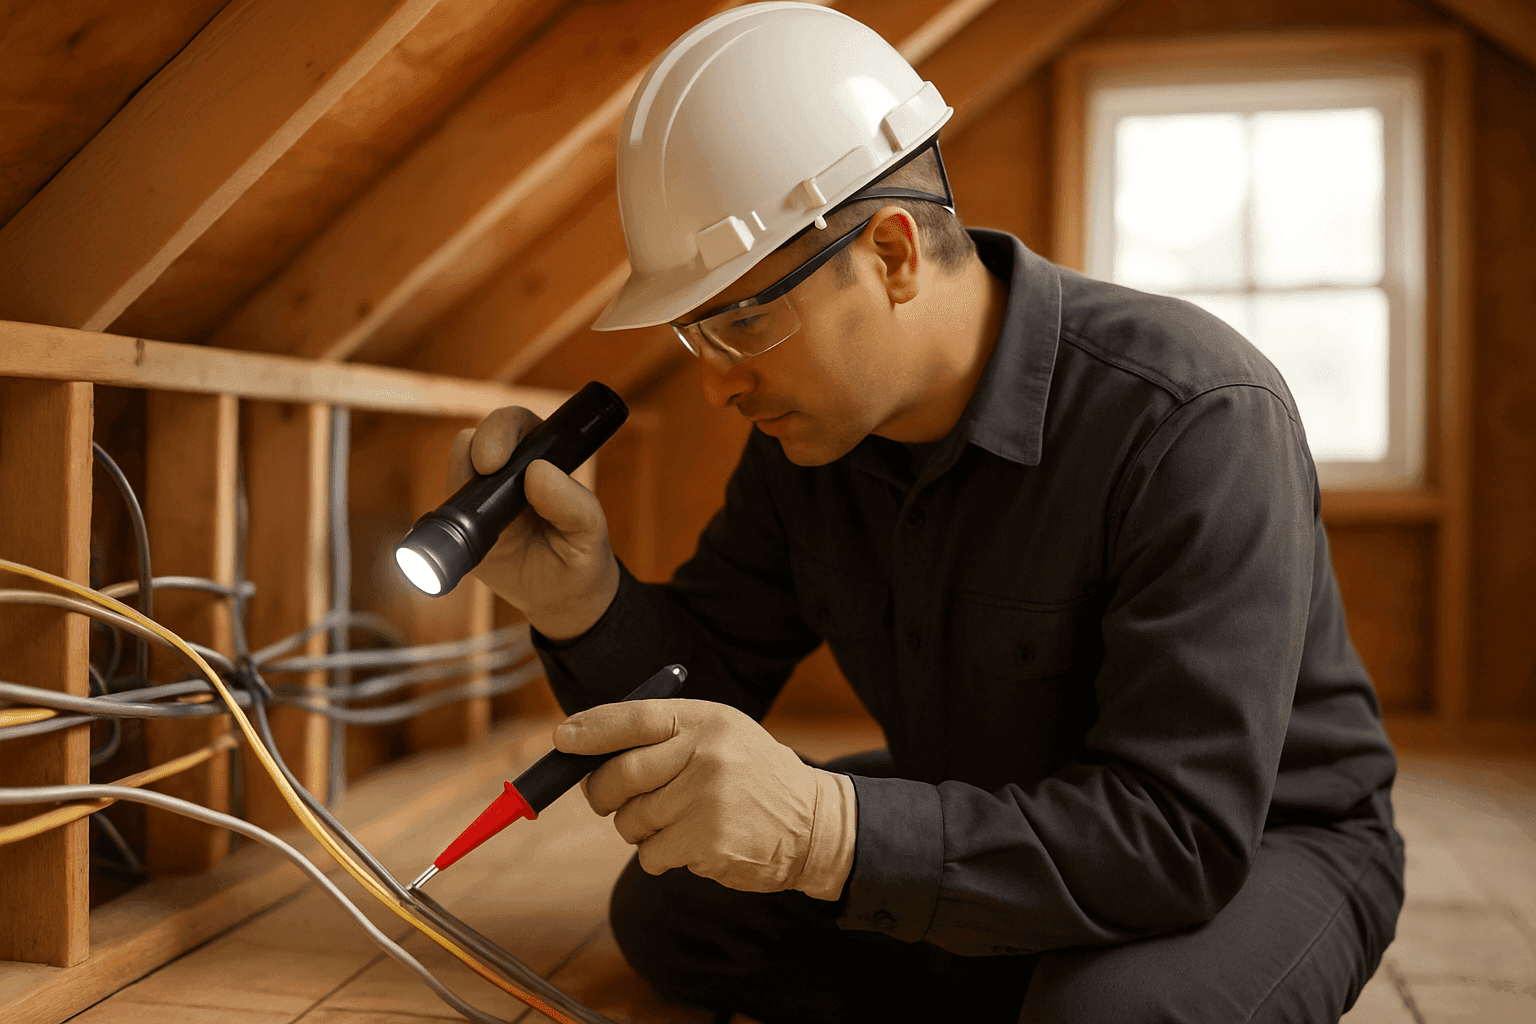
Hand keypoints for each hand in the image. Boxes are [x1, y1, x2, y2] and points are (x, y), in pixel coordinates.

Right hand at [446, 406, 618, 640]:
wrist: (561, 598)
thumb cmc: (582, 556)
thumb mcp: (589, 531)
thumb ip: (572, 503)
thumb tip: (537, 472)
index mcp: (543, 459)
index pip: (518, 425)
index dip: (503, 431)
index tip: (498, 460)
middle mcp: (508, 470)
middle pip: (480, 436)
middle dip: (477, 445)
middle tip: (486, 470)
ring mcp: (482, 496)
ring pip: (457, 468)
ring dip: (459, 479)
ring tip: (475, 509)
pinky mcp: (465, 524)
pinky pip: (444, 511)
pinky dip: (441, 518)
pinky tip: (451, 534)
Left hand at [554, 699, 856, 898]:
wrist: (815, 825)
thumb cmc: (752, 777)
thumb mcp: (720, 736)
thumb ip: (664, 736)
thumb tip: (582, 748)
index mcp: (706, 720)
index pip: (635, 717)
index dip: (591, 728)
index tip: (561, 739)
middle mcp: (707, 753)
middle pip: (619, 774)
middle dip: (600, 793)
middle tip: (605, 801)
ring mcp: (707, 798)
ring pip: (630, 820)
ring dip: (639, 829)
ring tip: (676, 822)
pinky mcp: (707, 841)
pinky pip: (650, 854)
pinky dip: (660, 856)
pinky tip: (694, 845)